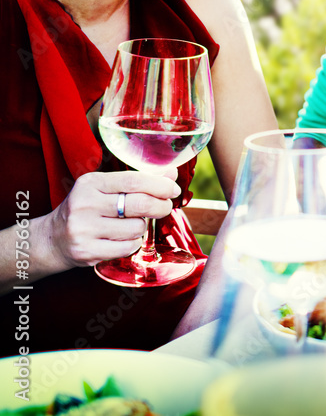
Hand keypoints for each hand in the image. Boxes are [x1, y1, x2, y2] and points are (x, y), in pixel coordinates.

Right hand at [42, 169, 181, 268]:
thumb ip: (138, 180)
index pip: (134, 180)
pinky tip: (123, 239)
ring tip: (130, 225)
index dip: (160, 184)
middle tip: (165, 207)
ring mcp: (84, 229)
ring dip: (142, 227)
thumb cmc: (89, 209)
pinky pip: (128, 247)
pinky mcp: (86, 251)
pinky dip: (133, 243)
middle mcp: (85, 204)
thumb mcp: (106, 188)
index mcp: (91, 183)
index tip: (173, 188)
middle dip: (161, 206)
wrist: (54, 238)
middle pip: (140, 204)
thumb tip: (172, 173)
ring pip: (137, 228)